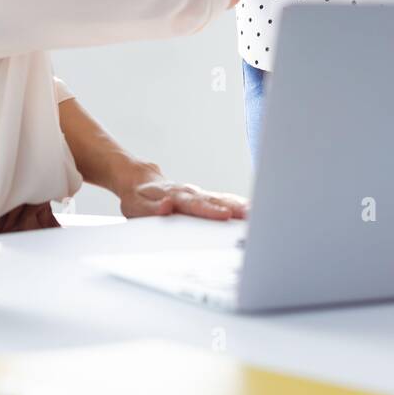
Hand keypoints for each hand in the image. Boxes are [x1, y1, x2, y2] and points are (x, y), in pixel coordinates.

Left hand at [119, 175, 248, 221]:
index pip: (195, 204)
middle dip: (234, 207)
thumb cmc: (137, 197)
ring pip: (222, 198)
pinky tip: (252, 210)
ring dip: (240, 205)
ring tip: (258, 212)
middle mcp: (190, 192)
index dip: (210, 210)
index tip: (225, 215)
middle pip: (215, 200)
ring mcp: (198, 193)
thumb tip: (167, 207)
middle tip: (252, 214)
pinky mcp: (204, 197)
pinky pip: (223, 199)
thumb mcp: (135, 206)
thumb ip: (150, 208)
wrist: (138, 179)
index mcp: (175, 196)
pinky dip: (238, 204)